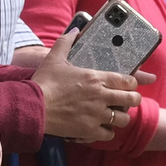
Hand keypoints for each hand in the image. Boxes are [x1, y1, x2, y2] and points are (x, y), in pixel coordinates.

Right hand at [31, 28, 146, 141]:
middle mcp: (100, 97)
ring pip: (123, 119)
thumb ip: (66, 42)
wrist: (32, 107)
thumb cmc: (44, 82)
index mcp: (96, 78)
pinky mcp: (89, 130)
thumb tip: (75, 30)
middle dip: (133, 99)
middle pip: (132, 99)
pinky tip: (102, 127)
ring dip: (121, 116)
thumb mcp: (54, 58)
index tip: (130, 84)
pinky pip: (109, 134)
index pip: (128, 80)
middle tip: (128, 99)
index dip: (133, 82)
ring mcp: (96, 115)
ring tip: (115, 114)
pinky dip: (107, 131)